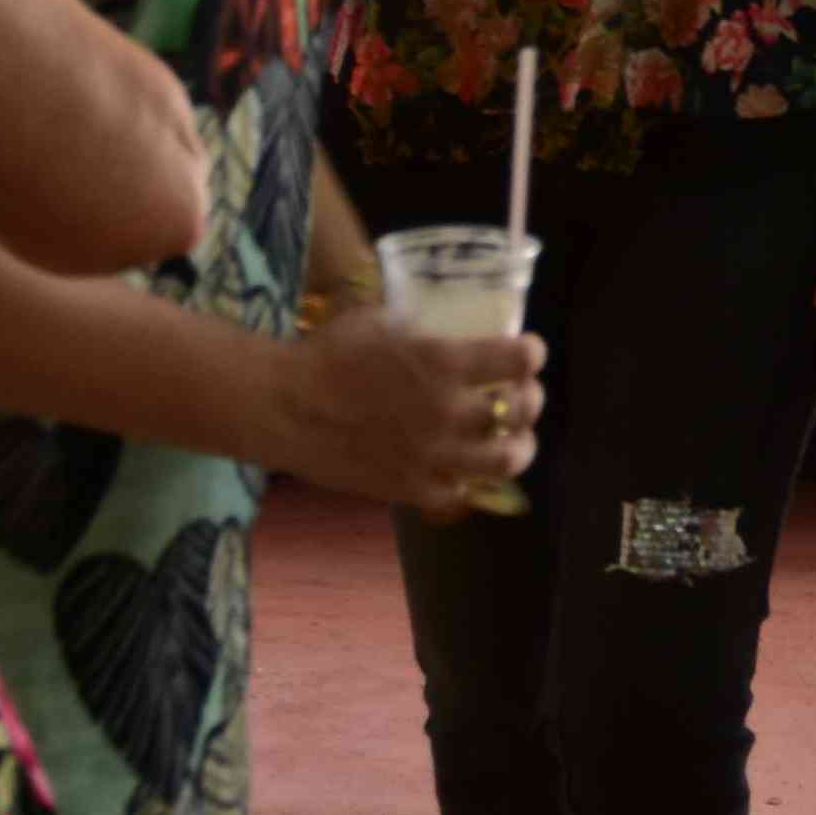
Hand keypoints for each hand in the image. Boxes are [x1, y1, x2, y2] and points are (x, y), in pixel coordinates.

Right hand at [278, 310, 545, 516]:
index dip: (531, 353)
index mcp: (443, 362)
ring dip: (518, 447)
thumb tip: (444, 322)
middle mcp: (447, 410)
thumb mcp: (381, 319)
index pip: (518, 359)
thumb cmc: (327, 354)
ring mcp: (432, 454)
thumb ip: (421, 326)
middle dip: (530, 400)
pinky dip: (470, 485)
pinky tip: (467, 473)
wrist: (284, 406)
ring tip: (513, 442)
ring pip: (505, 460)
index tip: (529, 352)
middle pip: (519, 411)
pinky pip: (459, 496)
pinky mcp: (411, 487)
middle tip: (523, 396)